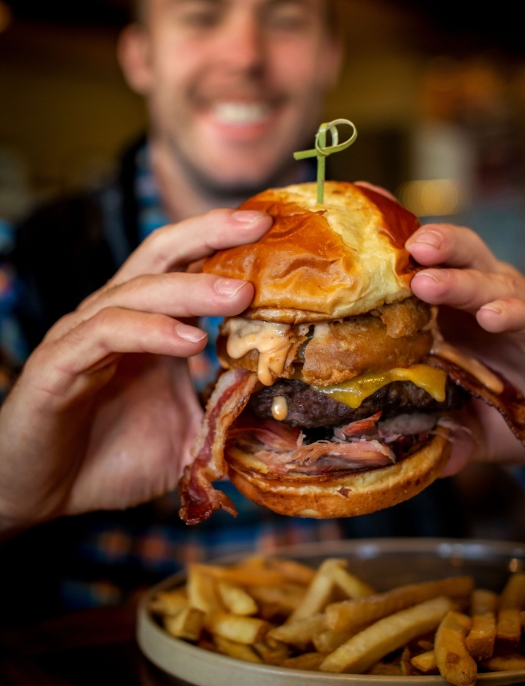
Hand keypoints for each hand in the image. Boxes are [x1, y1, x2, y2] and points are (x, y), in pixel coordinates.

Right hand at [0, 209, 271, 532]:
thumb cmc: (111, 458)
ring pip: (137, 290)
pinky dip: (150, 330)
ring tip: (241, 293)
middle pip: (161, 254)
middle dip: (211, 234)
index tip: (276, 232)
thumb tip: (286, 412)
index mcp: (149, 325)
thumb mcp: (188, 436)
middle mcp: (117, 318)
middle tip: (260, 225)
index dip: (227, 244)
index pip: (187, 265)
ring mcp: (84, 336)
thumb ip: (227, 416)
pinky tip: (190, 341)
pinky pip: (105, 333)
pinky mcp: (57, 364)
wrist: (44, 494)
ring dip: (192, 288)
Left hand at [405, 224, 524, 472]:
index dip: (404, 257)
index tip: (371, 250)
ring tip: (428, 282)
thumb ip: (446, 437)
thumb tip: (401, 454)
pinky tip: (493, 315)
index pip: (431, 271)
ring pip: (495, 282)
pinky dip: (516, 314)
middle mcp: (491, 299)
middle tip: (406, 251)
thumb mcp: (476, 429)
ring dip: (461, 282)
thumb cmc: (517, 410)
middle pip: (462, 259)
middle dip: (434, 249)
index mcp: (458, 314)